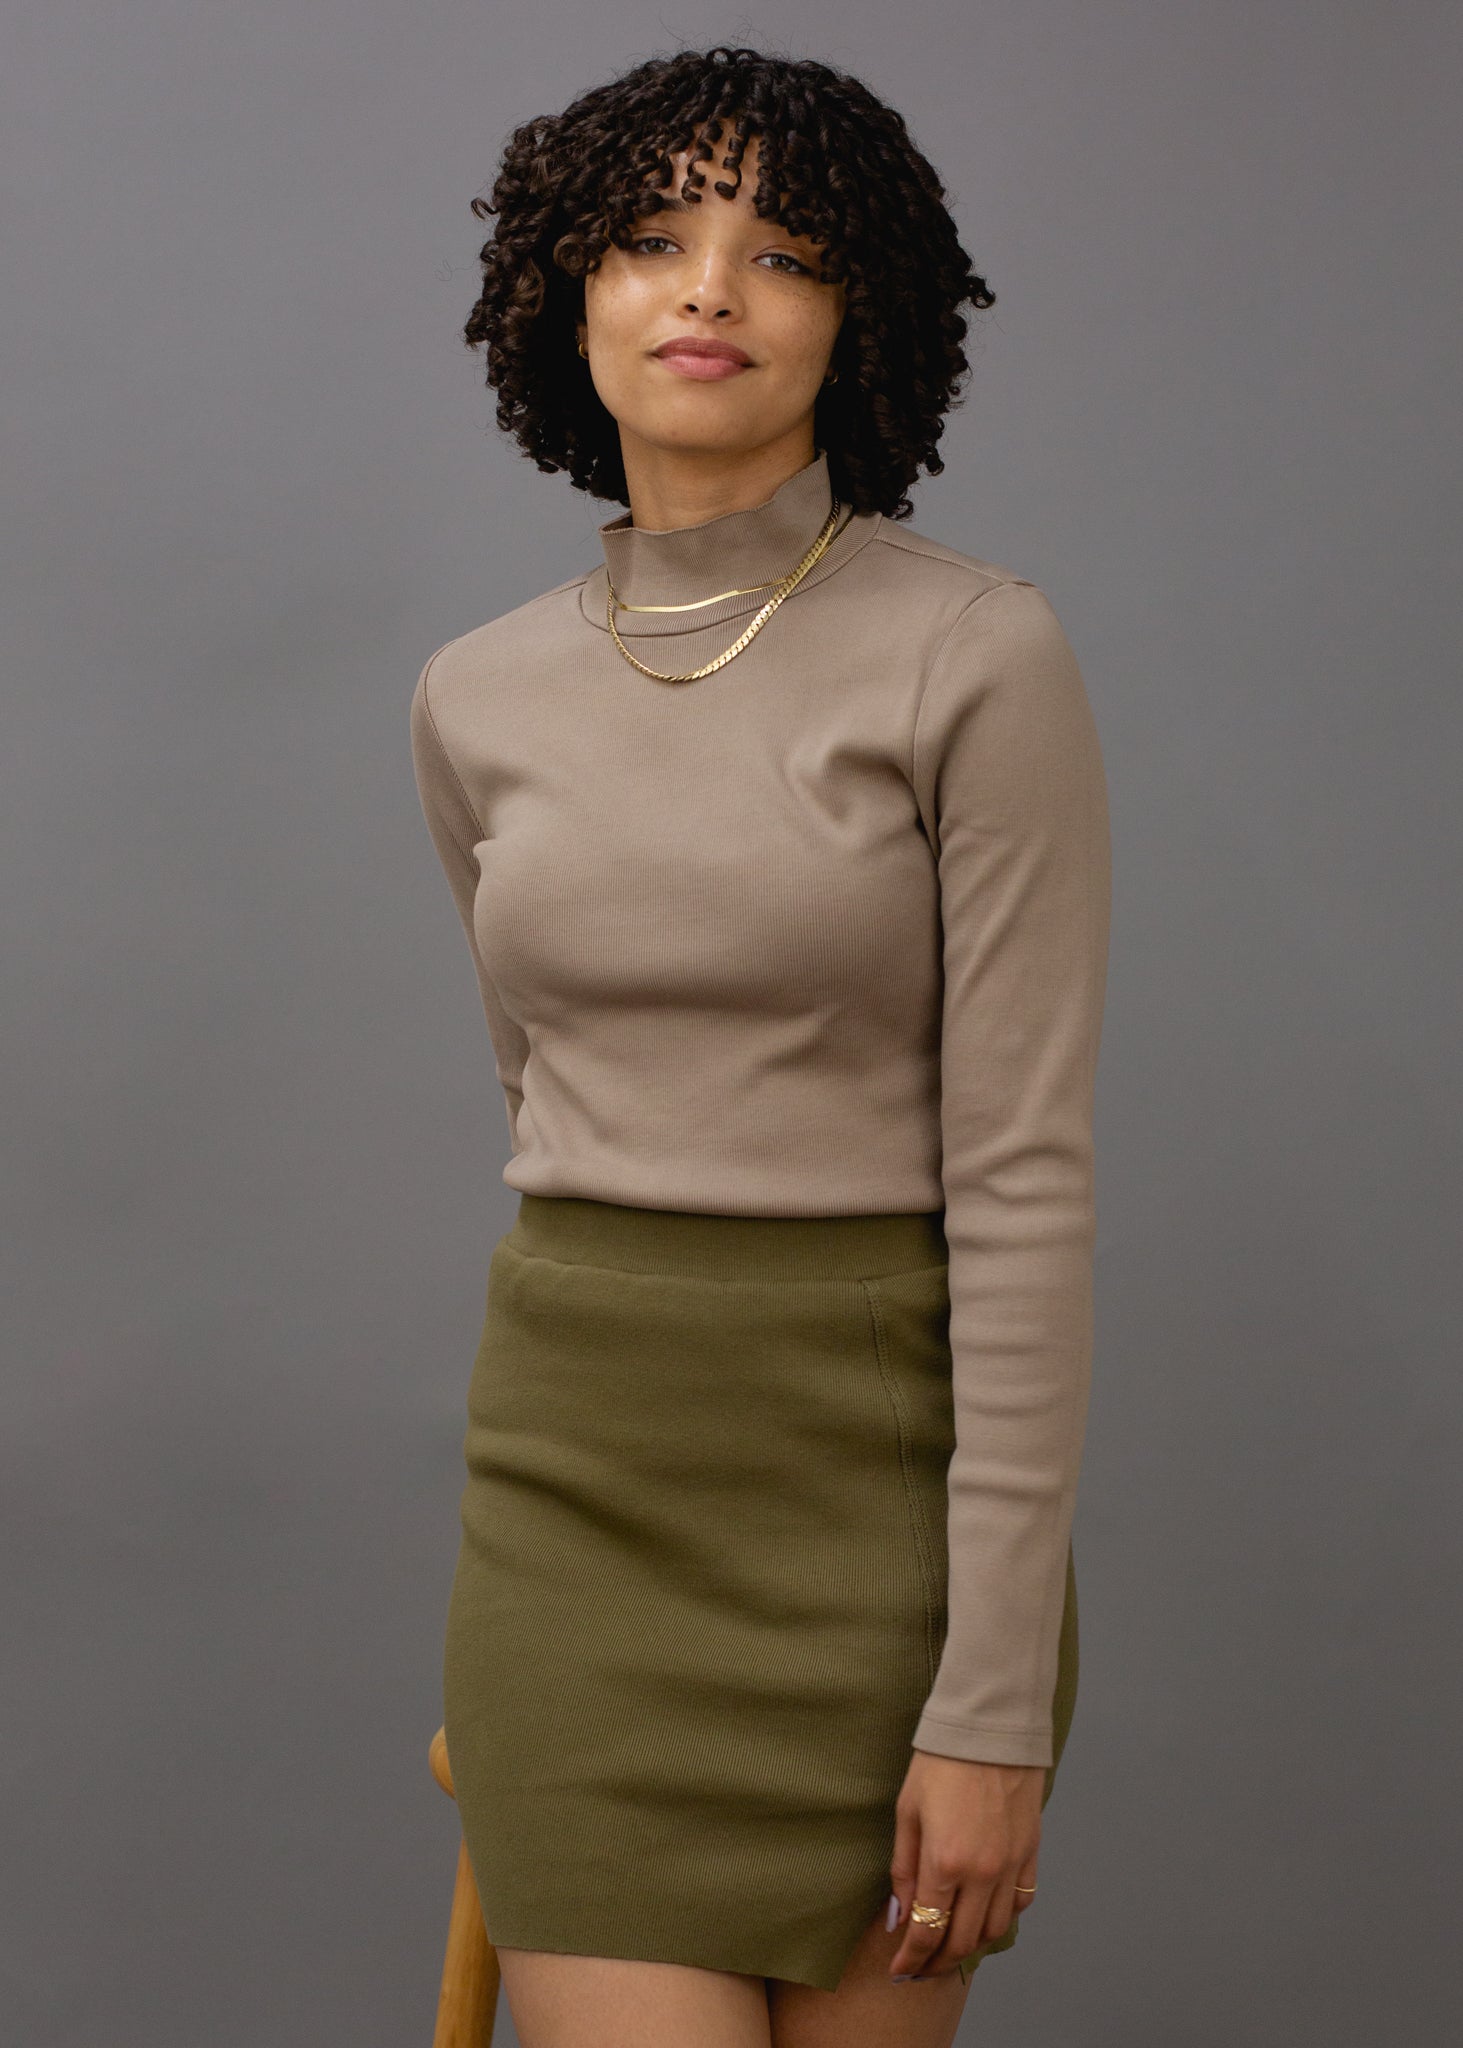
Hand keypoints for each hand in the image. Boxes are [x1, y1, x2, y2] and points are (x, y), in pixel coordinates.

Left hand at [886, 1749, 1043, 1979]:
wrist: (989, 1728)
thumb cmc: (939, 1763)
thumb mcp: (907, 1811)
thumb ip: (903, 1869)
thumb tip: (899, 1916)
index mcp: (945, 1863)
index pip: (927, 1932)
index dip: (911, 1960)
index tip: (898, 1971)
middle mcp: (982, 1874)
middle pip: (963, 1941)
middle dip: (938, 1962)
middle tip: (921, 1967)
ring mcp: (1011, 1865)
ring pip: (996, 1930)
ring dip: (972, 1945)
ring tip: (951, 1945)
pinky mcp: (1031, 1852)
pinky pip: (1021, 1901)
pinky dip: (1003, 1917)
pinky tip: (985, 1914)